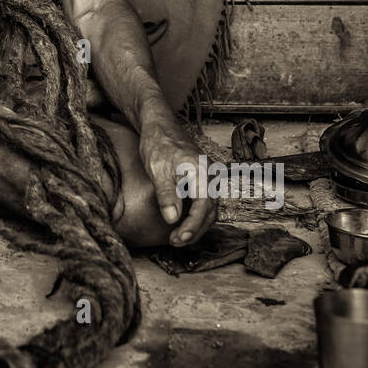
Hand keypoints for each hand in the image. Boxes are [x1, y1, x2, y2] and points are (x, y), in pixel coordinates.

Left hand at [139, 123, 215, 247]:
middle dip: (194, 230)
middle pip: (210, 211)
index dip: (192, 226)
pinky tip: (182, 224)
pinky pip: (204, 203)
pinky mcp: (202, 180)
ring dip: (195, 225)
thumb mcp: (157, 168)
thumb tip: (171, 218)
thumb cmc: (158, 143)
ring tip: (176, 237)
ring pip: (208, 209)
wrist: (160, 125)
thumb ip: (166, 193)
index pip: (203, 206)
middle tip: (175, 241)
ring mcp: (208, 177)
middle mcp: (210, 175)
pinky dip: (195, 216)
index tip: (179, 238)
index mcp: (202, 171)